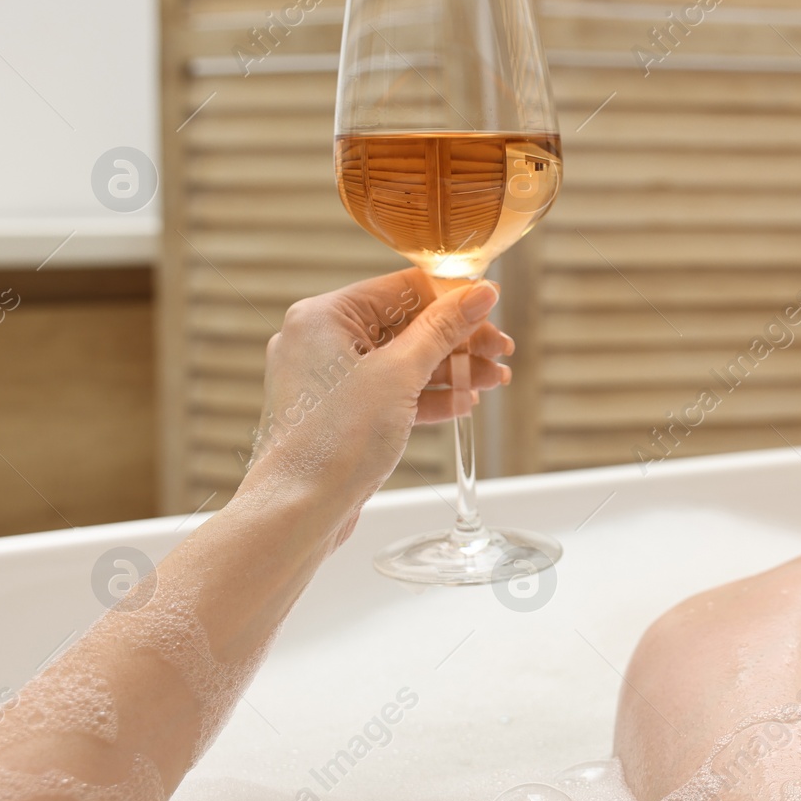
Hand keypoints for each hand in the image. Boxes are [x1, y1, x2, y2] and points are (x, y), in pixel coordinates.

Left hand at [239, 269, 513, 529]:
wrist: (300, 511)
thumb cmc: (334, 441)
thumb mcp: (399, 374)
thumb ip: (442, 329)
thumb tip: (479, 293)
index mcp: (323, 316)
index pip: (401, 289)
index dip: (452, 298)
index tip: (492, 308)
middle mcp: (320, 341)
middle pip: (405, 325)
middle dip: (458, 341)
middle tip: (500, 352)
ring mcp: (329, 380)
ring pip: (403, 362)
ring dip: (451, 370)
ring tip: (493, 381)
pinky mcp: (340, 415)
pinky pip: (392, 392)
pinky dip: (428, 396)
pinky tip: (464, 403)